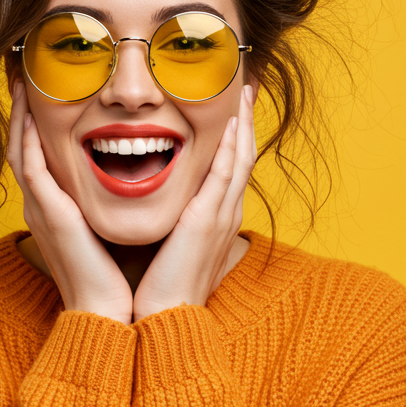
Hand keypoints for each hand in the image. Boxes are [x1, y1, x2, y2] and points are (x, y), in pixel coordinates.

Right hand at [7, 80, 134, 324]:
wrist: (109, 312)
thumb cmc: (118, 277)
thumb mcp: (112, 230)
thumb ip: (113, 206)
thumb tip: (138, 182)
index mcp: (56, 209)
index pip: (40, 156)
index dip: (38, 125)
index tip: (48, 95)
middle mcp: (42, 205)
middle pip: (22, 147)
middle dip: (22, 112)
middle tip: (24, 78)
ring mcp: (41, 208)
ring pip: (18, 150)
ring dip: (18, 115)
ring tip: (22, 83)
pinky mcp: (48, 212)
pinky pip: (29, 166)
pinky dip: (24, 136)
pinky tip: (28, 112)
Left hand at [132, 85, 257, 321]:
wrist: (164, 319)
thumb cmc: (161, 290)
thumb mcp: (169, 249)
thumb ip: (170, 225)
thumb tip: (159, 210)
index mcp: (216, 221)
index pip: (231, 169)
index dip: (234, 138)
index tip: (232, 110)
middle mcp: (226, 215)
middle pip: (244, 156)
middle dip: (246, 121)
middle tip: (245, 87)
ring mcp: (222, 216)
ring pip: (242, 157)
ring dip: (244, 122)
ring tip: (243, 90)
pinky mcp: (208, 219)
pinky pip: (227, 171)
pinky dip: (232, 143)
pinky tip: (232, 119)